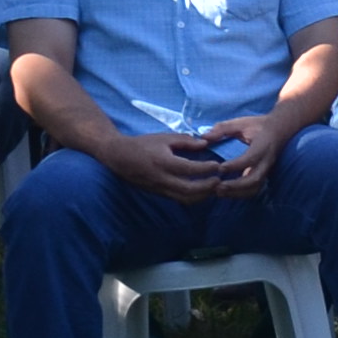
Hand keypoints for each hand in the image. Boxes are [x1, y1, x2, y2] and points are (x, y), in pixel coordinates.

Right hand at [108, 129, 236, 201]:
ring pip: (185, 199)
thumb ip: (185, 141)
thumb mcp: (164, 138)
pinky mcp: (158, 194)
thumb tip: (205, 144)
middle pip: (190, 190)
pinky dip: (193, 197)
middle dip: (208, 187)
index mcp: (163, 162)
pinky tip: (202, 191)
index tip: (218, 165)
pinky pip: (179, 199)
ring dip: (202, 196)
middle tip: (219, 180)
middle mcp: (162, 179)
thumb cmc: (142, 144)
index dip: (207, 169)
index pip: (190, 169)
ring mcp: (159, 189)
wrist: (118, 157)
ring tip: (213, 187)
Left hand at [197, 111, 297, 192]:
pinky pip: (254, 189)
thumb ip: (223, 128)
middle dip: (236, 186)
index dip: (235, 165)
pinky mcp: (264, 176)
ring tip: (219, 192)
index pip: (250, 159)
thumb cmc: (259, 125)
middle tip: (217, 187)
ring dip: (237, 193)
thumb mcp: (241, 123)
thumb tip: (204, 137)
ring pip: (254, 188)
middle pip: (254, 179)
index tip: (220, 168)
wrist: (281, 129)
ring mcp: (266, 170)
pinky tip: (227, 193)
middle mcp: (266, 161)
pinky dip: (241, 194)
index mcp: (262, 146)